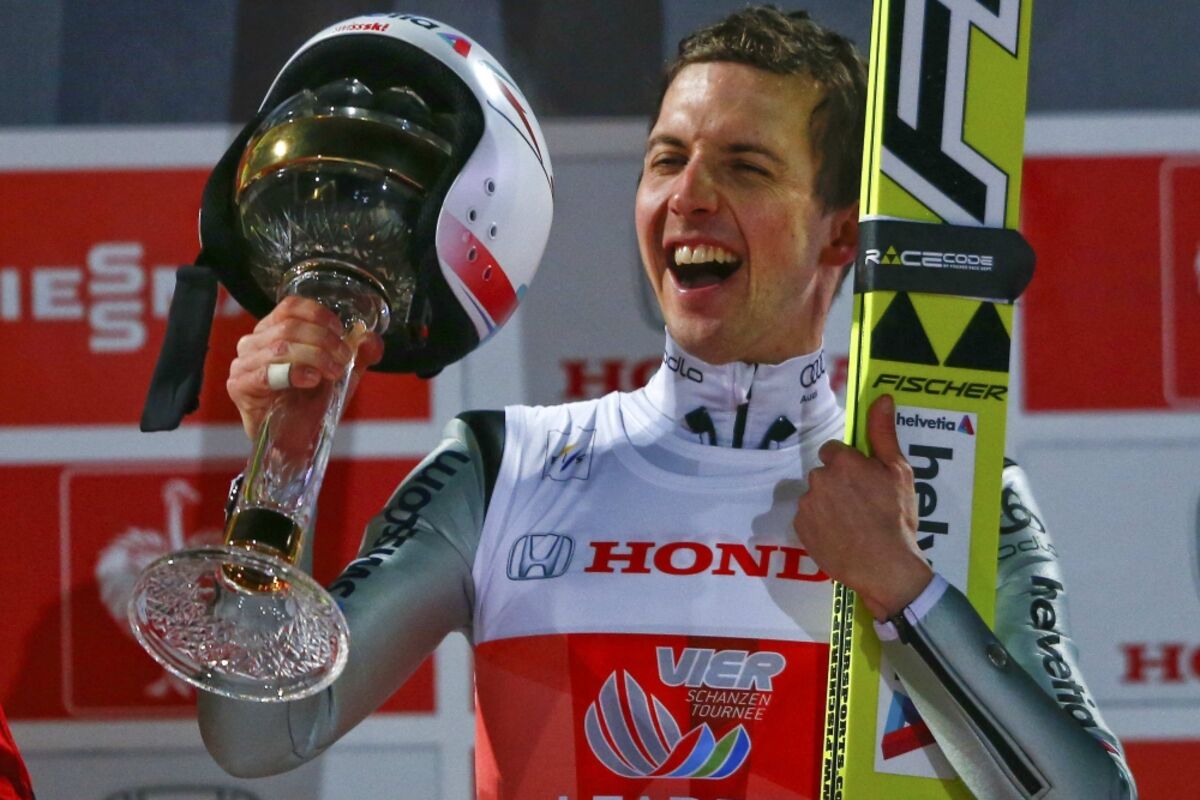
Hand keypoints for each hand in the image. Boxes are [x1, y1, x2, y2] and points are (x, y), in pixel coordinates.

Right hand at [226, 296, 384, 438]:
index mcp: (274, 330)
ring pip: (280, 346)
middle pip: (289, 327)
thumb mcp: (343, 374)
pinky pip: (265, 373)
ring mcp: (244, 363)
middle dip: (324, 342)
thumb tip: (371, 338)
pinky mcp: (239, 386)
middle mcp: (254, 342)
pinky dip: (294, 373)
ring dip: (315, 357)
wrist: (297, 440)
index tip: (341, 332)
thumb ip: (360, 354)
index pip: (290, 306)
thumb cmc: (312, 403)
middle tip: (343, 360)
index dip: (319, 315)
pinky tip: (312, 381)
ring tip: (333, 373)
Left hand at [793, 394, 933, 620]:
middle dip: (839, 485)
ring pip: (816, 496)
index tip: (864, 483)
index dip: (850, 466)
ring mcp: (807, 505)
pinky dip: (821, 525)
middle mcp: (818, 479)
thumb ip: (884, 433)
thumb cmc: (897, 518)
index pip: (834, 452)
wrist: (886, 567)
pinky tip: (841, 535)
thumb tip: (882, 398)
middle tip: (862, 505)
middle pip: (825, 474)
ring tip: (853, 524)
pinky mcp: (801, 529)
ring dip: (829, 504)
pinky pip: (808, 519)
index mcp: (841, 462)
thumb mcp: (899, 472)